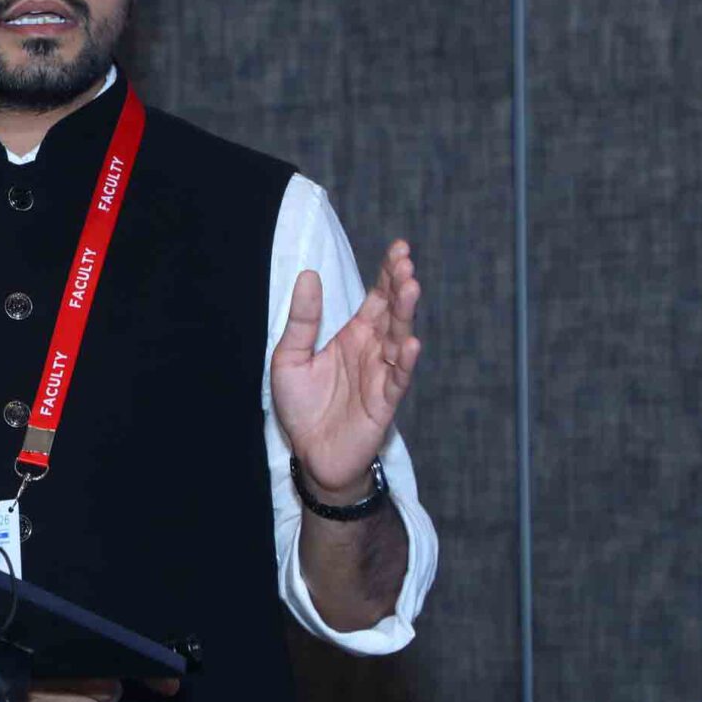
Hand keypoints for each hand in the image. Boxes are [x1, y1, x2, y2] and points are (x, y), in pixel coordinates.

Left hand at [270, 241, 422, 496]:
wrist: (309, 454)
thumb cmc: (302, 406)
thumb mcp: (290, 357)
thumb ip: (302, 320)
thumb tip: (307, 275)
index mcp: (354, 336)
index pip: (377, 298)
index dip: (388, 274)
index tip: (399, 248)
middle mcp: (373, 351)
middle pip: (392, 313)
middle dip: (400, 287)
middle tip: (406, 262)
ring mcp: (381, 376)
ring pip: (399, 340)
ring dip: (406, 315)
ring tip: (411, 288)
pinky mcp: (383, 403)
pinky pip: (397, 380)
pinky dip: (406, 362)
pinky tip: (411, 343)